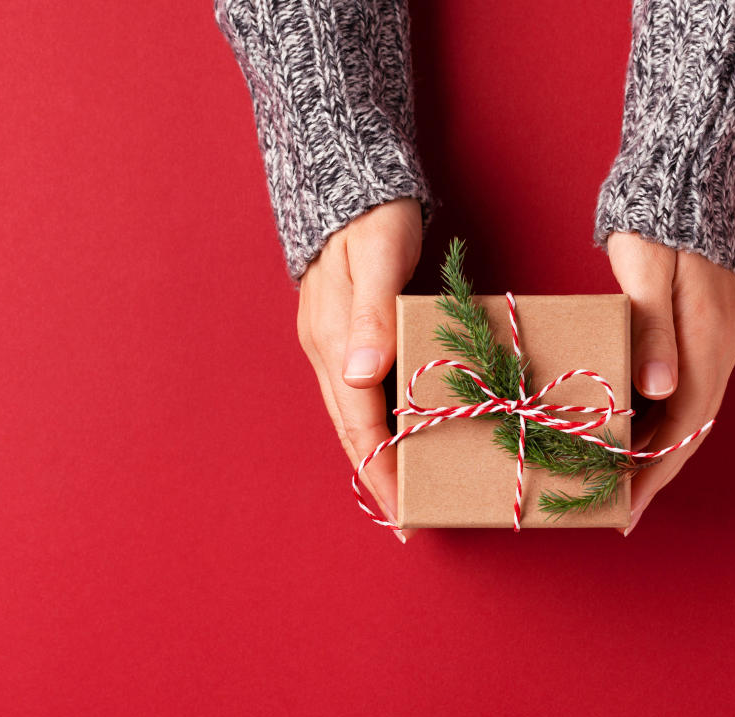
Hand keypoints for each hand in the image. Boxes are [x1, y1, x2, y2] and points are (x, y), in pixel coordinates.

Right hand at [296, 198, 421, 541]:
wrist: (354, 181)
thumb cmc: (375, 217)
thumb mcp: (379, 258)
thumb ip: (371, 315)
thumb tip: (360, 373)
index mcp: (333, 341)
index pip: (358, 423)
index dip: (379, 468)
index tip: (401, 509)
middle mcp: (328, 351)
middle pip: (352, 429)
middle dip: (377, 475)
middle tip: (406, 518)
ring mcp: (334, 344)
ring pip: (355, 415)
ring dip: (377, 454)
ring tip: (404, 489)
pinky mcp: (347, 334)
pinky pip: (362, 393)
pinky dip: (380, 423)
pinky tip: (400, 435)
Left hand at [606, 231, 734, 535]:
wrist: (684, 178)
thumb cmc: (656, 225)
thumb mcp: (648, 274)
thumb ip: (654, 331)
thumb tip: (659, 390)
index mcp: (710, 342)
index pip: (685, 425)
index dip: (655, 469)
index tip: (628, 505)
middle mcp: (720, 349)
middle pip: (689, 428)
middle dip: (654, 471)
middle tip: (617, 506)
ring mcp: (714, 340)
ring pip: (686, 412)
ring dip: (655, 447)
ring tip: (618, 479)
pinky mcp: (701, 331)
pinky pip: (682, 390)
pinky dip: (658, 418)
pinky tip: (629, 431)